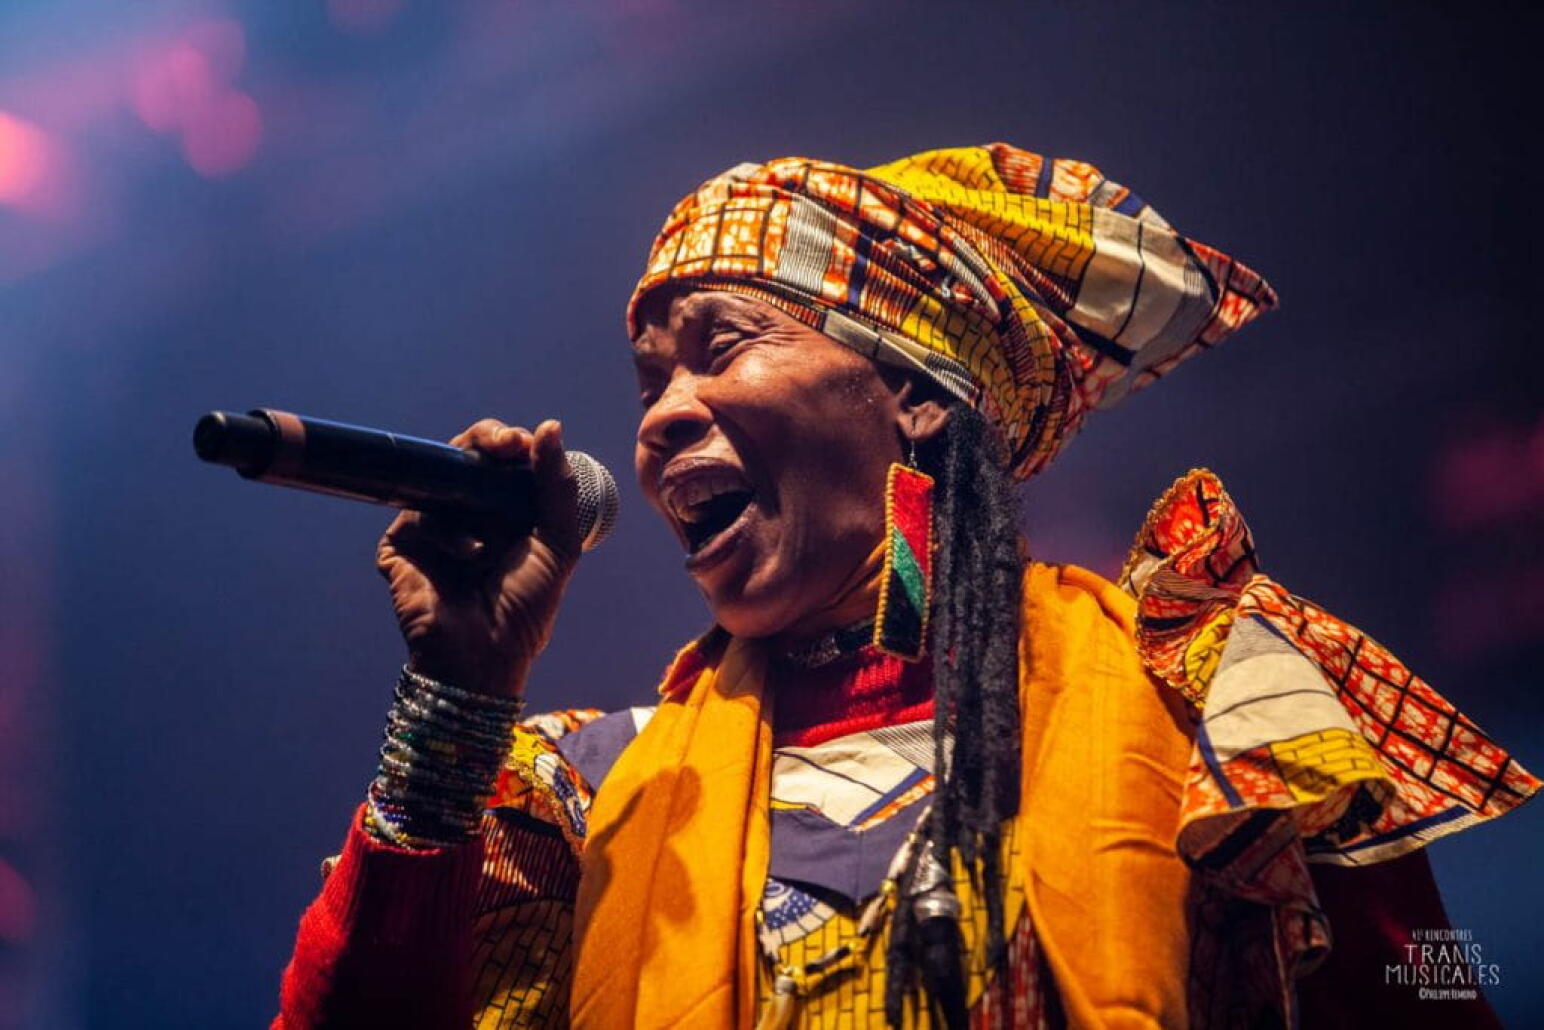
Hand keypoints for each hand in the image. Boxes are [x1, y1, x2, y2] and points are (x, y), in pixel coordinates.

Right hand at [376, 418, 580, 698]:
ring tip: (492, 525)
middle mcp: (467, 513)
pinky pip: (416, 516)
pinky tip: (469, 556)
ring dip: (466, 490)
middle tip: (502, 444)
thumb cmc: (526, 606)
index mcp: (505, 510)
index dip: (509, 442)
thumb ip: (557, 486)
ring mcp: (431, 526)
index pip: (501, 460)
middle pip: (465, 457)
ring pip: (437, 478)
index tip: (521, 441)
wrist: (485, 654)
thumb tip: (550, 427)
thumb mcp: (557, 541)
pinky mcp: (401, 544)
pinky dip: (445, 532)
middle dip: (484, 441)